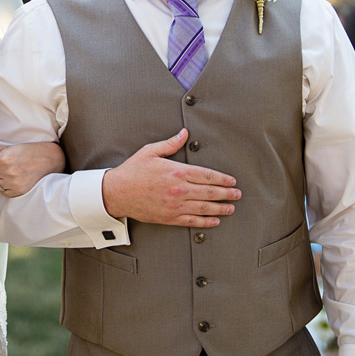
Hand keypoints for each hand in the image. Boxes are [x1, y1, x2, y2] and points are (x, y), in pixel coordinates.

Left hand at [0, 142, 65, 196]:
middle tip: (4, 164)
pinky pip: (2, 192)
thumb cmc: (27, 151)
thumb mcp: (8, 147)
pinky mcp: (18, 192)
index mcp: (4, 158)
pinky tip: (14, 179)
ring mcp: (13, 183)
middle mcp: (8, 172)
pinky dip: (5, 186)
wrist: (49, 160)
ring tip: (9, 172)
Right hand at [101, 129, 239, 226]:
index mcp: (176, 171)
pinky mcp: (169, 217)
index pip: (206, 175)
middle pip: (209, 192)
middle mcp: (179, 189)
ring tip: (231, 208)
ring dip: (220, 208)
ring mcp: (175, 205)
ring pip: (204, 208)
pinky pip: (192, 221)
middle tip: (237, 194)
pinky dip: (205, 222)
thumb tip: (185, 133)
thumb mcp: (150, 151)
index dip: (222, 179)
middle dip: (226, 193)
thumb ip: (170, 144)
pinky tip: (214, 221)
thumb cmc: (133, 171)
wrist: (117, 193)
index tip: (232, 181)